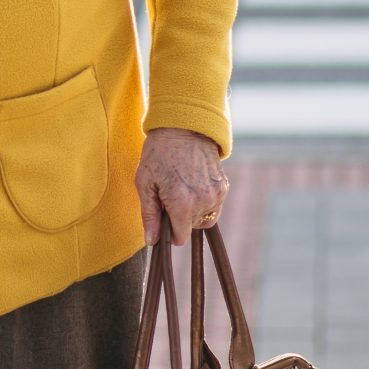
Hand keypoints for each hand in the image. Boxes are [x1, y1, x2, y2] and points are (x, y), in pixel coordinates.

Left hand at [135, 127, 226, 244]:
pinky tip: (192, 183)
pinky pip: (214, 206)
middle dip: (178, 217)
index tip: (162, 215)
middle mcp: (203, 201)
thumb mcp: (144, 182)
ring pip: (203, 219)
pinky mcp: (223, 187)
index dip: (168, 230)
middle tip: (169, 194)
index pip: (180, 238)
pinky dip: (203, 201)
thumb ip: (149, 215)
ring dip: (192, 211)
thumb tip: (152, 242)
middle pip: (190, 228)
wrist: (183, 127)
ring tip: (181, 188)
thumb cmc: (158, 153)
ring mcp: (216, 194)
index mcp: (182, 203)